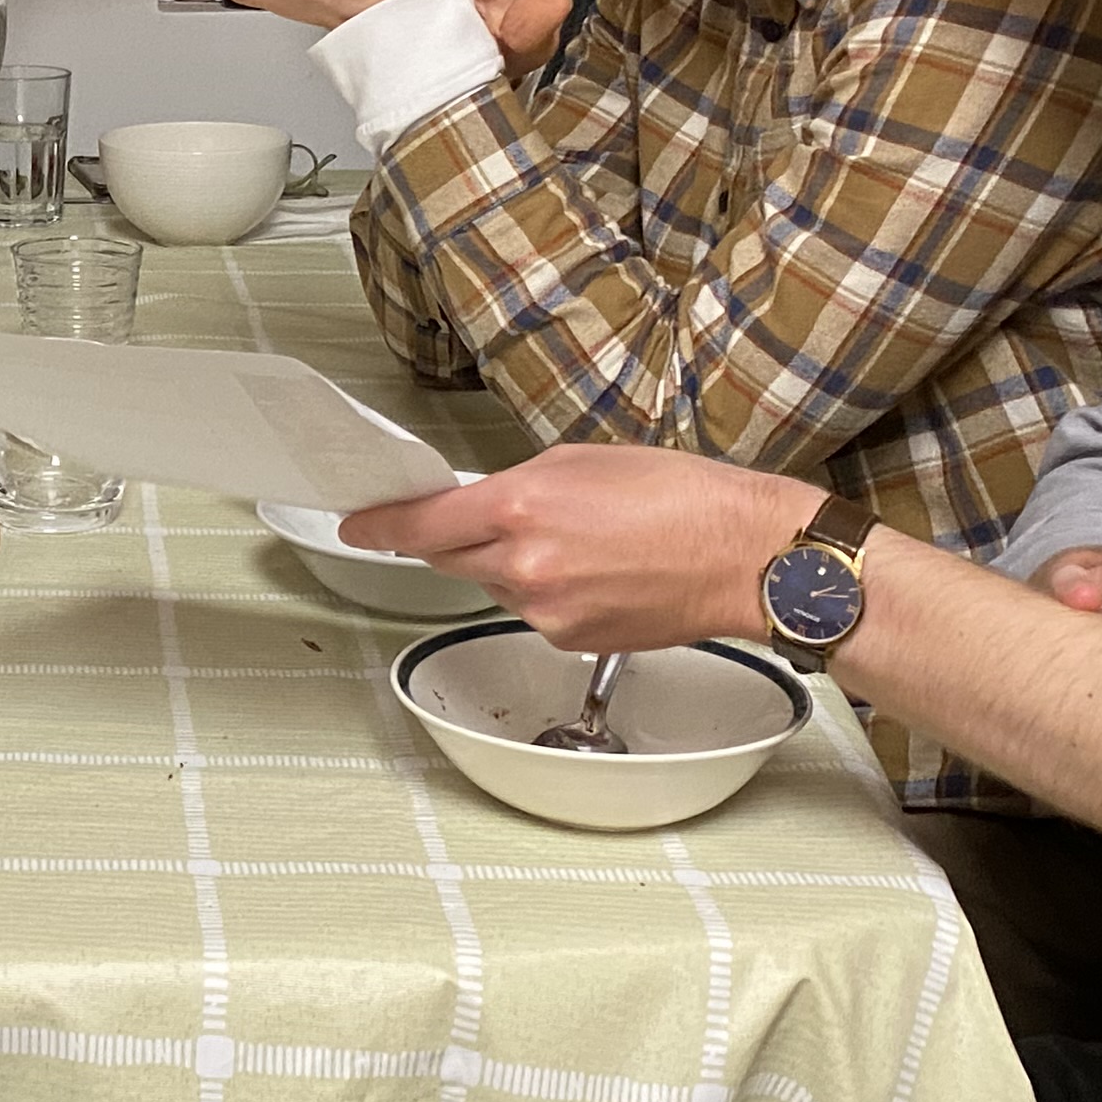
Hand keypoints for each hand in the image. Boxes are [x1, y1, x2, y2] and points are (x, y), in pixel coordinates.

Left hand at [339, 444, 813, 650]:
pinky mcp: (571, 641)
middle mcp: (523, 564)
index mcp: (521, 506)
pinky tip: (598, 572)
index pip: (423, 524)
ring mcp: (545, 610)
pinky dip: (548, 592)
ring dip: (513, 565)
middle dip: (460, 539)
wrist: (743, 555)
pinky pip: (534, 612)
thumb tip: (478, 502)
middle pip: (452, 558)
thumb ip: (517, 483)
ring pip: (496, 586)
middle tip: (501, 520)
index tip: (357, 525)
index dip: (382, 525)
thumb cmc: (680, 496)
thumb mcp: (582, 461)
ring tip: (581, 542)